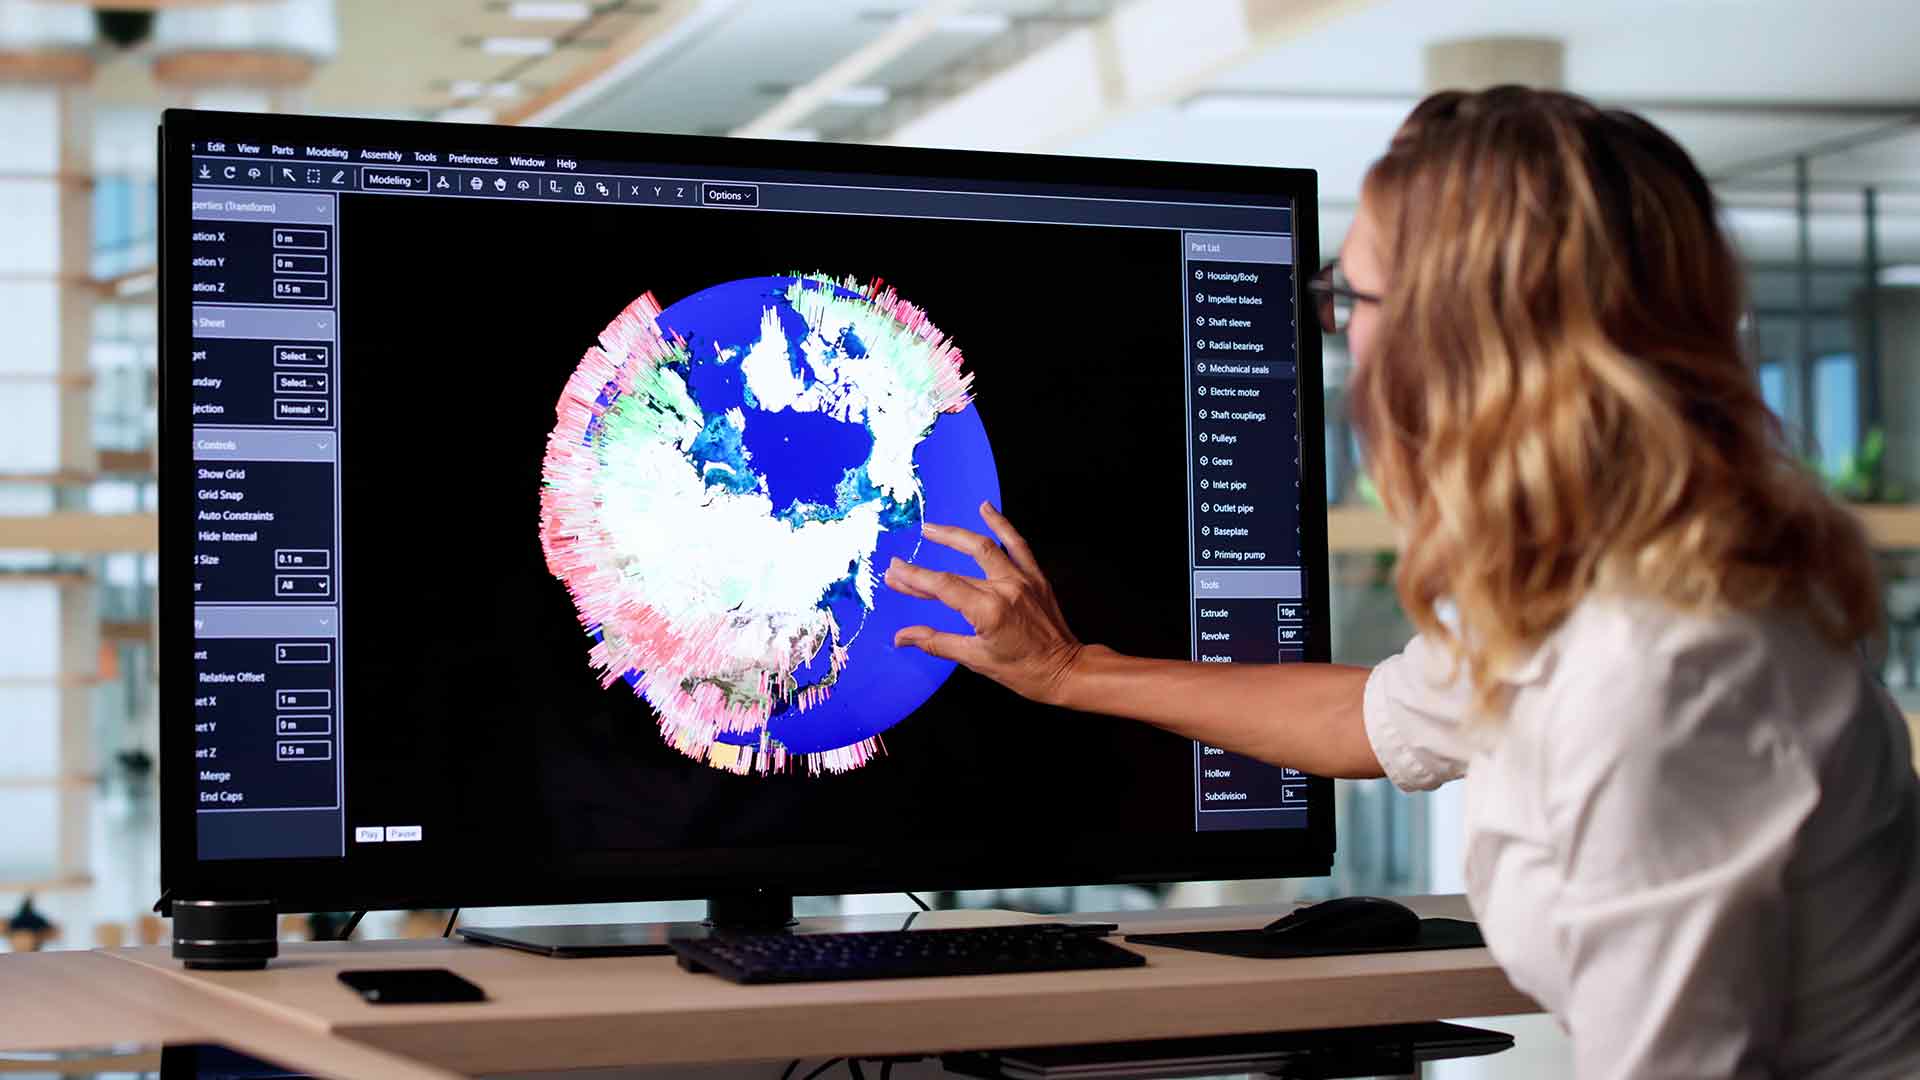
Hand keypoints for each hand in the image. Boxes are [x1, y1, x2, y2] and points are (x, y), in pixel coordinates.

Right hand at [884, 502, 1085, 705]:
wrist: (1065, 670)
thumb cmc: (1023, 671)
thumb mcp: (976, 659)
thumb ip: (936, 642)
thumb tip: (902, 637)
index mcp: (989, 611)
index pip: (943, 587)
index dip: (915, 578)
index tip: (895, 571)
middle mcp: (1005, 589)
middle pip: (956, 570)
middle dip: (924, 567)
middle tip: (900, 562)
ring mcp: (1022, 579)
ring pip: (985, 547)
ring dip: (955, 536)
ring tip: (932, 529)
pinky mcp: (1035, 576)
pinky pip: (1017, 544)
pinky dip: (1001, 524)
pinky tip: (986, 508)